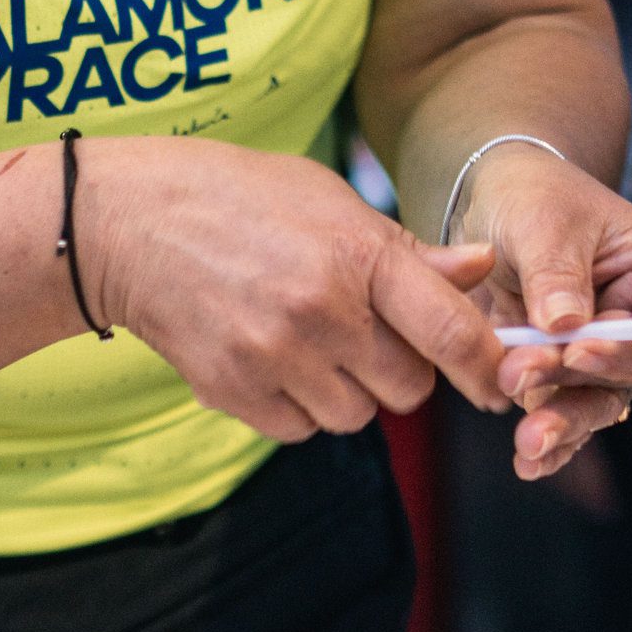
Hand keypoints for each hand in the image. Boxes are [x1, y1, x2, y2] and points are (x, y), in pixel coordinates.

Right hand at [80, 136, 510, 441]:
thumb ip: (406, 251)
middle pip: (408, 389)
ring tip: (311, 343)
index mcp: (357, 255)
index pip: (448, 331)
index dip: (485, 367)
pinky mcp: (236, 392)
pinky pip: (301, 430)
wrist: (131, 224)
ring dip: (348, 392)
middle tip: (367, 336)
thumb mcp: (330, 202)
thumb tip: (479, 272)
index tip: (500, 383)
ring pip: (356, 415)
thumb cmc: (241, 201)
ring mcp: (276, 358)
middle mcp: (322, 312)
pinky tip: (272, 360)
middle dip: (401, 371)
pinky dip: (298, 408)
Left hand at [456, 146, 631, 479]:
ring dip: (562, 425)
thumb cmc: (536, 198)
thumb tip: (564, 325)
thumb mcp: (544, 220)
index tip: (581, 352)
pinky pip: (563, 418)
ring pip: (596, 405)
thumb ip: (556, 272)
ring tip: (529, 444)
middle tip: (524, 380)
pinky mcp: (565, 383)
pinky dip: (547, 445)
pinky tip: (529, 464)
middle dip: (580, 388)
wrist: (494, 210)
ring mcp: (605, 361)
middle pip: (631, 376)